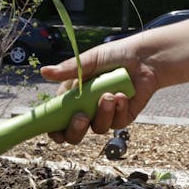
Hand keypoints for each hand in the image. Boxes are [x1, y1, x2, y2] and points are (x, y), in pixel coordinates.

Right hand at [40, 39, 157, 143]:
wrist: (145, 58)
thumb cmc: (115, 55)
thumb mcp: (90, 60)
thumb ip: (69, 69)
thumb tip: (44, 72)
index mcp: (74, 95)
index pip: (57, 119)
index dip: (54, 129)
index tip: (55, 132)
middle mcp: (87, 108)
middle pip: (74, 133)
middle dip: (76, 130)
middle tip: (81, 117)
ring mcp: (105, 113)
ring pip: (97, 128)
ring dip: (102, 114)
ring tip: (109, 95)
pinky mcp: (122, 117)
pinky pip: (116, 123)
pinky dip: (118, 110)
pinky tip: (122, 95)